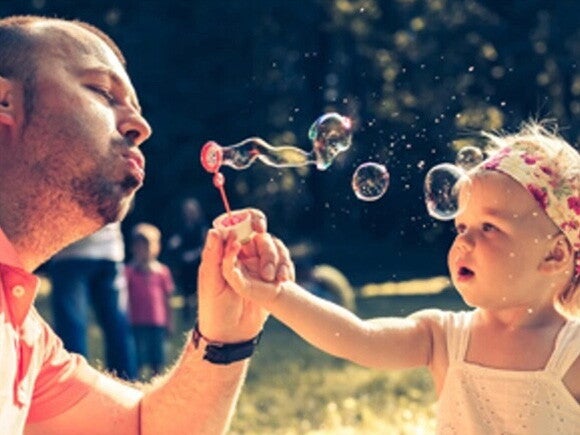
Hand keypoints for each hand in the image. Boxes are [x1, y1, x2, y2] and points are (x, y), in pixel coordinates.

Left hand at [196, 209, 291, 341]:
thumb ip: (214, 257)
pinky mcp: (271, 276)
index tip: (259, 227)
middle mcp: (242, 254)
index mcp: (225, 251)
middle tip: (267, 271)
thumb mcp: (211, 283)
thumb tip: (214, 231)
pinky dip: (286, 269)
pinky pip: (284, 262)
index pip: (238, 223)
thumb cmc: (215, 308)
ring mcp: (258, 264)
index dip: (250, 218)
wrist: (232, 335)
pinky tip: (282, 283)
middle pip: (262, 235)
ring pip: (275, 247)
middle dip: (268, 249)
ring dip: (278, 261)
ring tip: (272, 281)